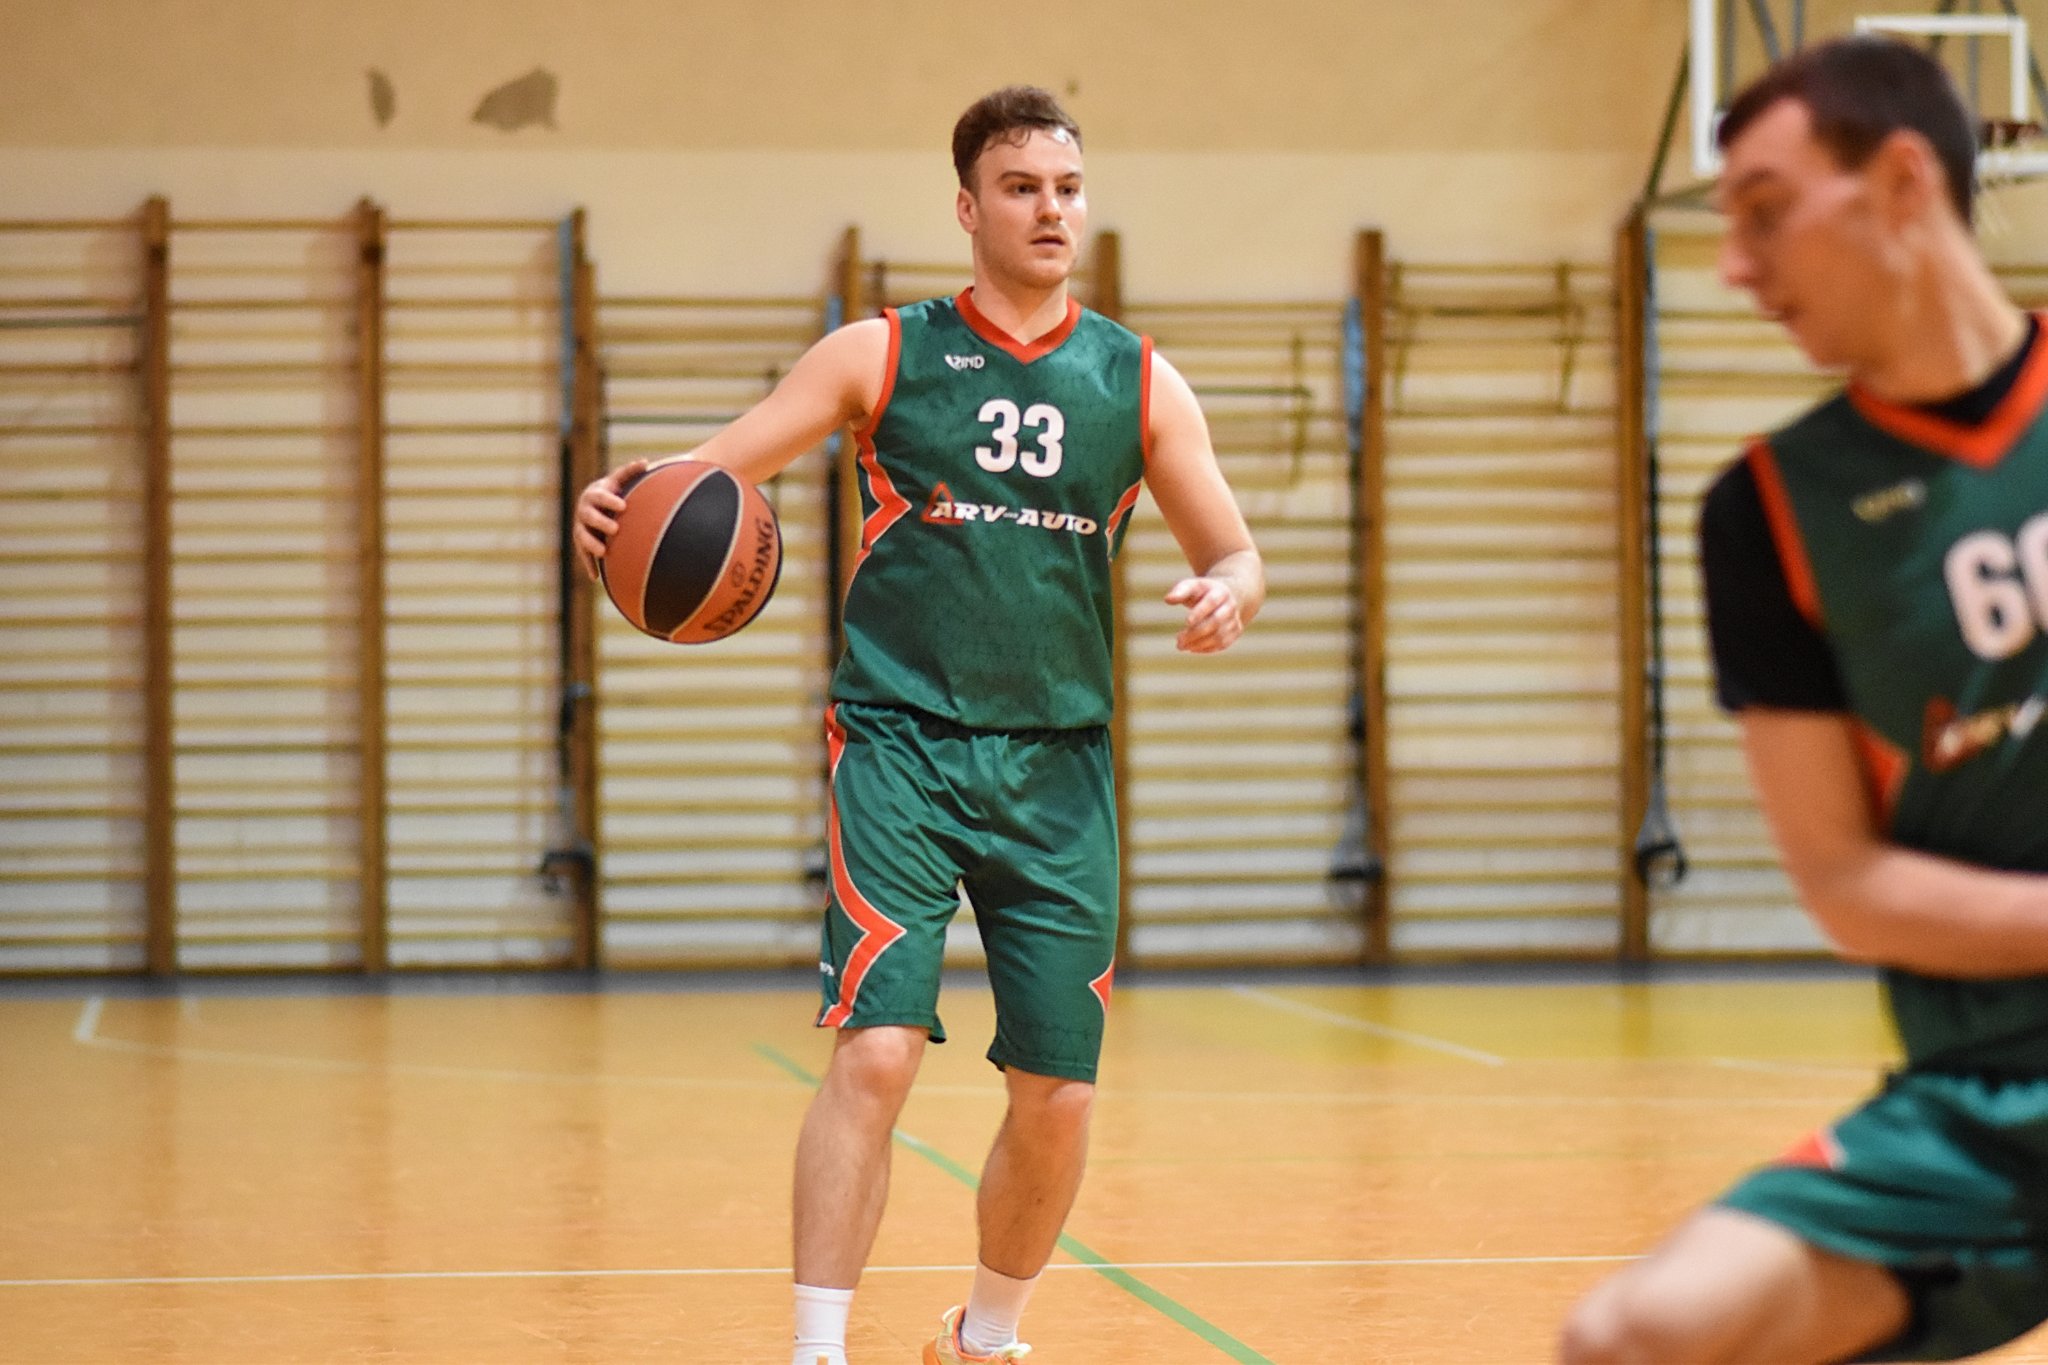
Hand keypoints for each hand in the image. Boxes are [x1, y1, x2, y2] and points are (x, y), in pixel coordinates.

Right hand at [572, 459, 649, 580]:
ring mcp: (581, 526)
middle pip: (589, 516)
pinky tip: (595, 577)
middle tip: (615, 529)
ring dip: (591, 544)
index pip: (600, 496)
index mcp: (595, 493)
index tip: (623, 506)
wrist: (598, 506)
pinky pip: (582, 554)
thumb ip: (629, 472)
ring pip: (582, 536)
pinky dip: (589, 565)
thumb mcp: (620, 481)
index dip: (610, 500)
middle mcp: (584, 509)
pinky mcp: (582, 542)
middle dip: (601, 522)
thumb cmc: (614, 492)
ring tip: (603, 552)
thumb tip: (645, 462)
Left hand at [1164, 577, 1243, 652]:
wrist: (1225, 595)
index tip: (1186, 622)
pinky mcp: (1236, 631)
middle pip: (1216, 621)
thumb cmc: (1202, 592)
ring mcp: (1234, 619)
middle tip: (1179, 641)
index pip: (1211, 602)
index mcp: (1220, 592)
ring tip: (1182, 646)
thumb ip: (1180, 591)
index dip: (1199, 612)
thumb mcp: (1192, 586)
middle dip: (1196, 633)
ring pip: (1220, 636)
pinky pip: (1223, 644)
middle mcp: (1230, 606)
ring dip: (1199, 644)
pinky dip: (1207, 649)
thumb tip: (1168, 599)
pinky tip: (1192, 648)